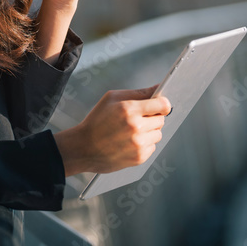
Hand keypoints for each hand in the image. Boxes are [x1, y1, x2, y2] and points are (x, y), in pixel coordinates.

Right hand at [54, 84, 172, 175]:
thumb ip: (137, 93)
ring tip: (131, 131)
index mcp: (129, 109)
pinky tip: (129, 142)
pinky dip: (144, 144)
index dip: (162, 104)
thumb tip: (158, 88)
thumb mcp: (112, 98)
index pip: (162, 105)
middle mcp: (136, 127)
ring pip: (158, 134)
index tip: (159, 105)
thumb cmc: (96, 120)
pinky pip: (152, 147)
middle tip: (137, 119)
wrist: (84, 147)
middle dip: (152, 118)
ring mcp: (138, 144)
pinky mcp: (139, 157)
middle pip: (161, 120)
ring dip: (149, 132)